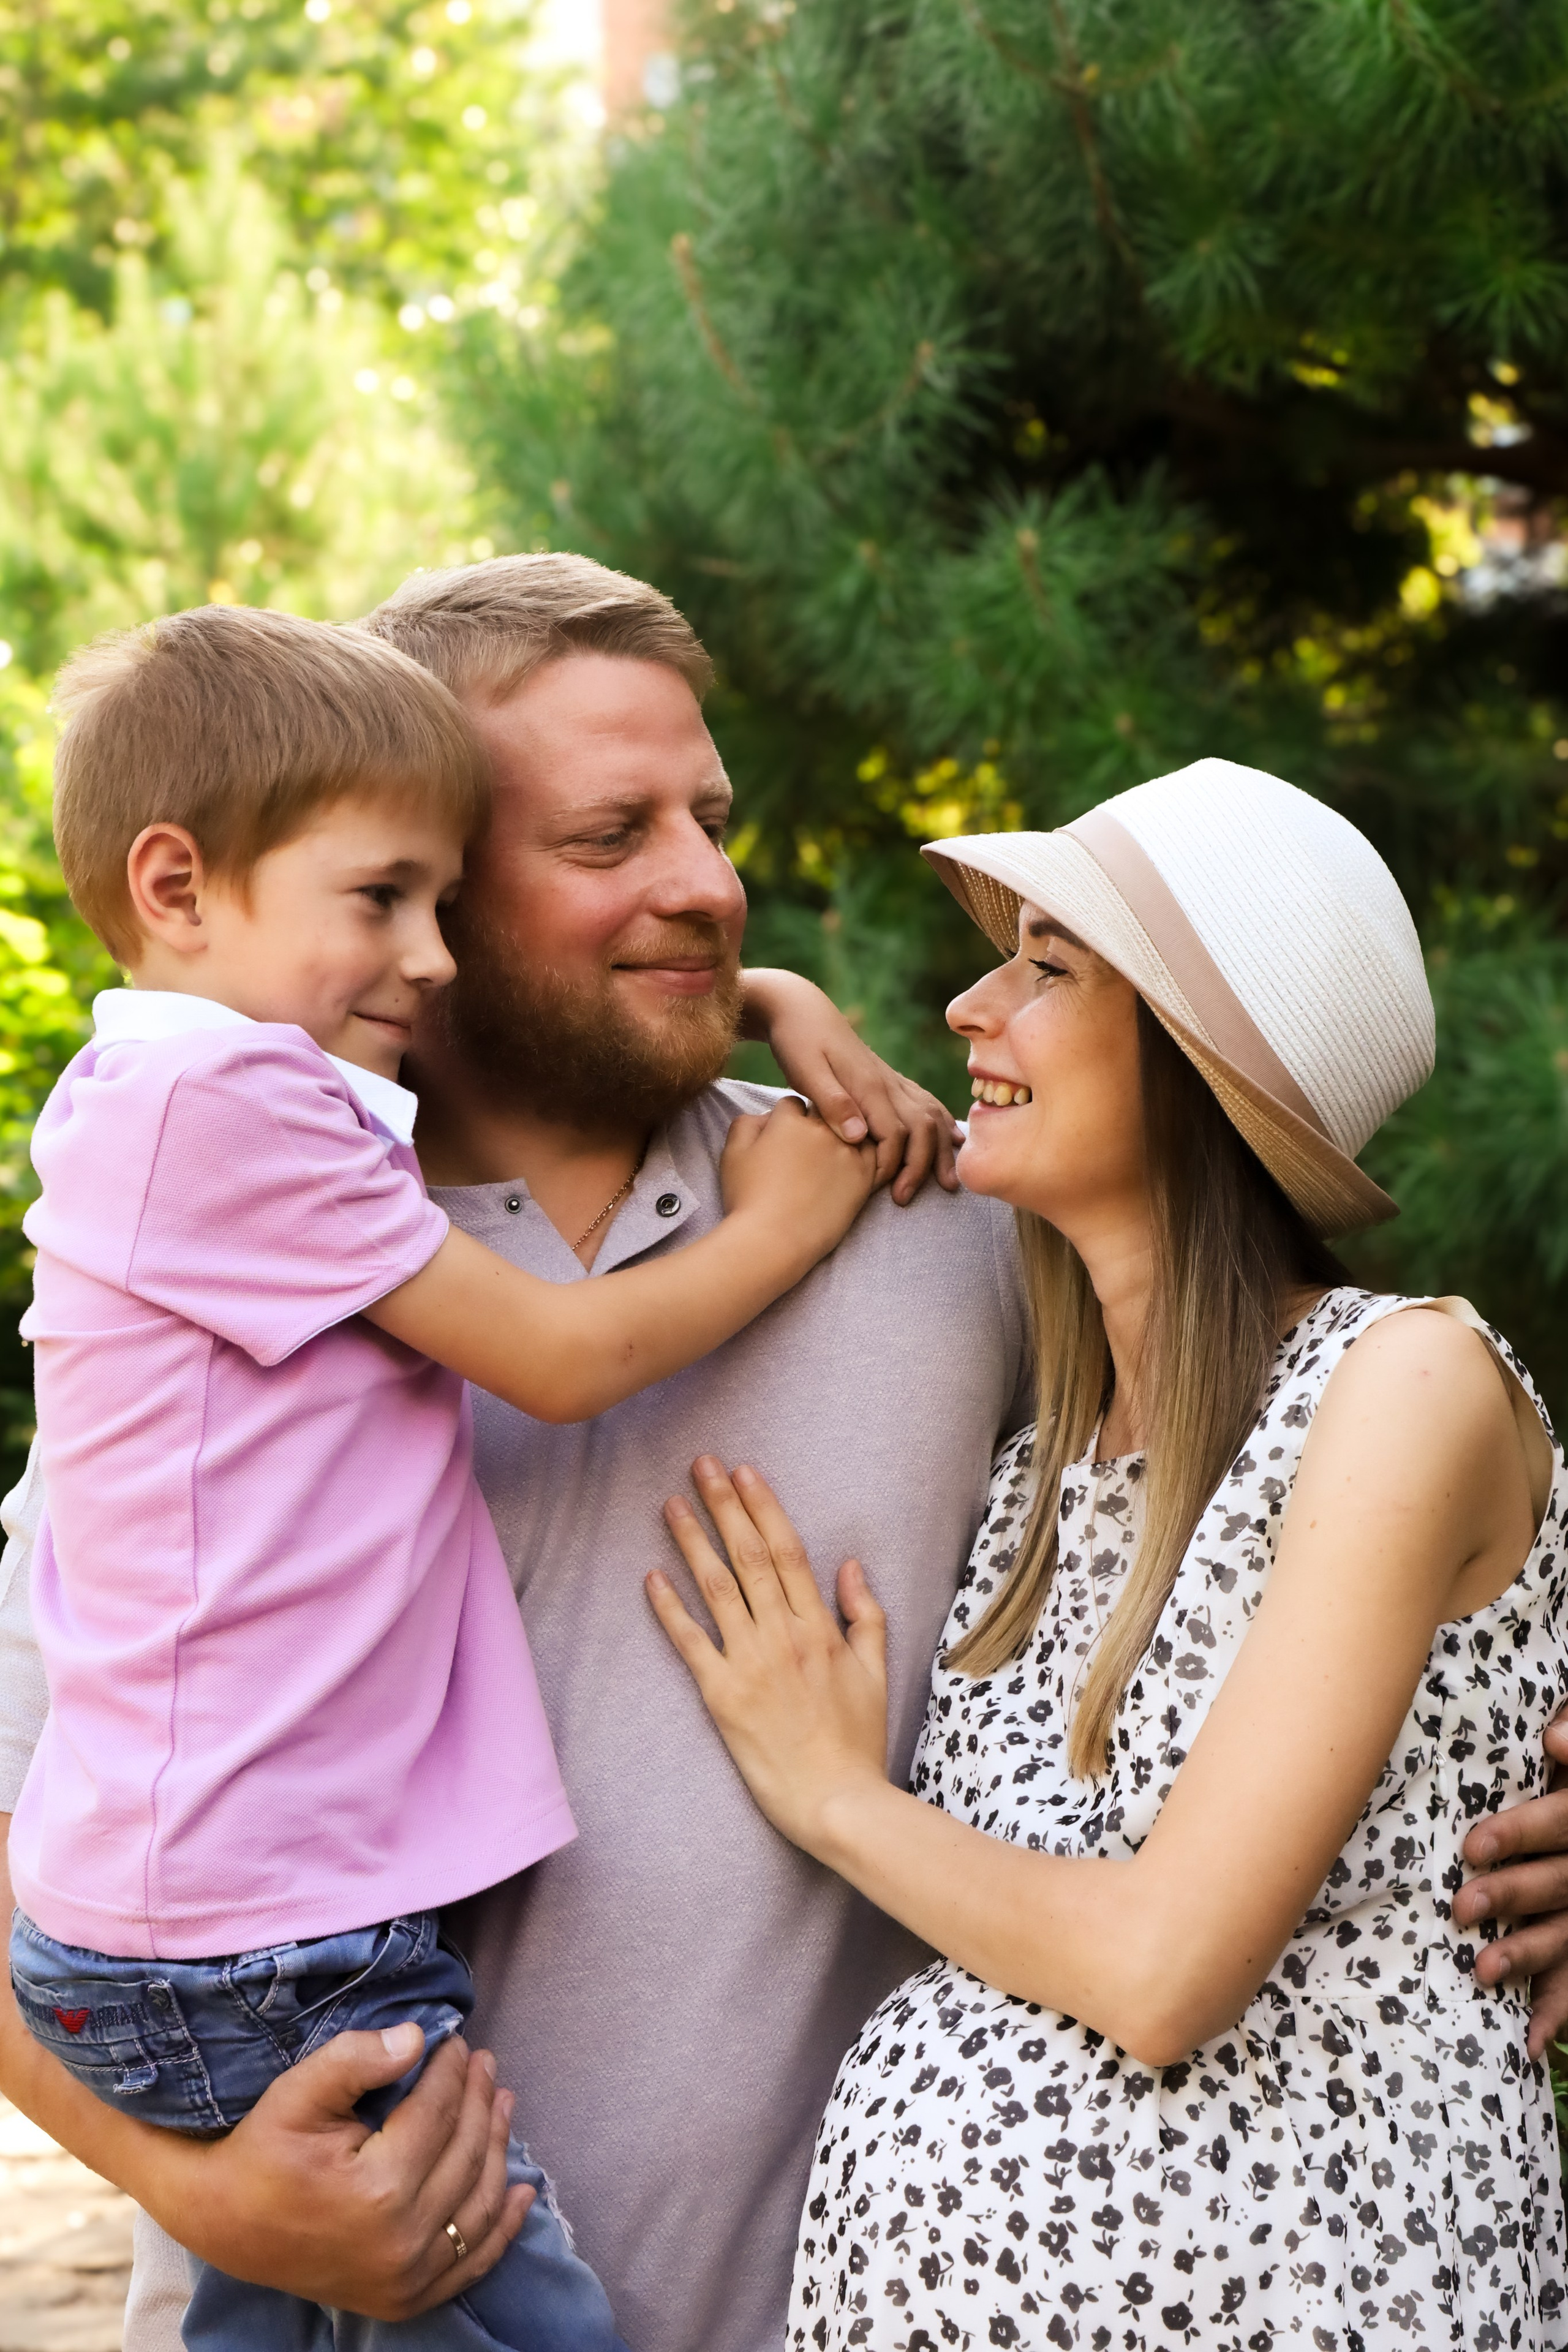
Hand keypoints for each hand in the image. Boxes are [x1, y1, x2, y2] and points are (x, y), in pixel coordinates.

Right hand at [142, 2025, 531, 2318]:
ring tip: (504, 2103)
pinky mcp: (404, 2299)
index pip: (439, 2112)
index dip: (453, 2069)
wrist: (226, 2224)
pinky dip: (501, 2228)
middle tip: (486, 2063)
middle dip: (481, 2100)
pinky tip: (523, 2194)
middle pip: (465, 2153)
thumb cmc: (261, 2151)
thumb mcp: (296, 2092)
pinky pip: (470, 2263)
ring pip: (478, 2204)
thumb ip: (356, 2058)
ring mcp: (407, 2277)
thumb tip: (418, 2037)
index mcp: (378, 2187)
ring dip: (500, 2149)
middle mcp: (402, 2239)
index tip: (457, 2042)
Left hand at [646, 1456, 888, 1852]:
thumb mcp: (876, 1670)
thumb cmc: (859, 1741)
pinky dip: (670, 1608)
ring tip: (672, 1503)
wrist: (837, 1802)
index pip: (787, 1551)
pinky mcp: (722, 1697)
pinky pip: (691, 1643)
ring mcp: (750, 1664)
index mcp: (820, 1627)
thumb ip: (865, 1614)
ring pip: (716, 1588)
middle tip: (702, 1464)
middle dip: (724, 1505)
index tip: (745, 1471)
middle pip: (748, 1556)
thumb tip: (850, 1564)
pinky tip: (651, 1575)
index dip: (763, 1507)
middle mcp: (784, 1636)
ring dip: (692, 1541)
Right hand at [719, 1097, 877, 1260]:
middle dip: (816, 1123)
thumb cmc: (748, 1199)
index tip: (783, 1137)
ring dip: (843, 1136)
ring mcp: (847, 1152)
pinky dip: (863, 1156)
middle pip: (824, 1112)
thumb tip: (766, 1117)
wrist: (774, 1240)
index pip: (792, 1104)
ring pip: (852, 1129)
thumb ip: (747, 1124)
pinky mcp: (864, 1176)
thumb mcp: (732, 1154)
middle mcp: (822, 1129)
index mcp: (789, 1120)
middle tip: (807, 1148)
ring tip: (829, 1159)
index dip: (786, 1119)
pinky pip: (873, 1154)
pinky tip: (849, 1170)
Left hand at [742, 967, 961, 1203]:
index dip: (892, 1165)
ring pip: (930, 1116)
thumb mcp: (806, 1070)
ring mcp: (891, 1080)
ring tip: (946, 1181)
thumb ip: (832, 1103)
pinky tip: (952, 1139)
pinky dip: (941, 1124)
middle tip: (905, 1198)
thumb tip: (858, 1136)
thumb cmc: (797, 1040)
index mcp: (869, 1085)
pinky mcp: (887, 1079)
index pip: (895, 1134)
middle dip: (921, 1166)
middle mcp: (887, 1083)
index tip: (881, 1190)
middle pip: (921, 1128)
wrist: (799, 1007)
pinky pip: (924, 1103)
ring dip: (939, 1149)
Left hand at [1456, 1709, 1567, 2057]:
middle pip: (1560, 1885)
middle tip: (1461, 1907)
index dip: (1519, 1834)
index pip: (1562, 1823)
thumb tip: (1554, 1737)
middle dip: (1512, 1897)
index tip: (1472, 1845)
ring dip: (1527, 1955)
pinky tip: (1529, 2044)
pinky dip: (1556, 2015)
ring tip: (1481, 1971)